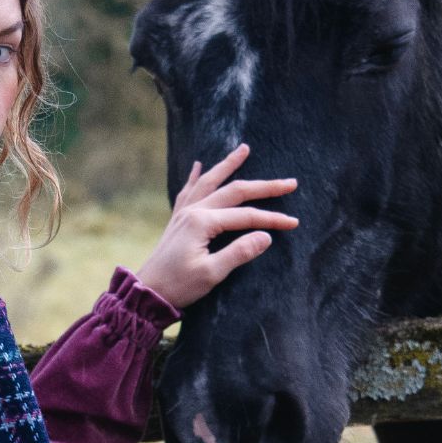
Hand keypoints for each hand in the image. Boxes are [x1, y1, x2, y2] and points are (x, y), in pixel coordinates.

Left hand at [135, 143, 298, 309]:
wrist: (147, 293)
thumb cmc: (179, 286)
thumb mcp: (212, 274)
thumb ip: (239, 253)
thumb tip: (266, 236)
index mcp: (202, 223)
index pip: (247, 216)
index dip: (272, 219)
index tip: (294, 223)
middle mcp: (193, 211)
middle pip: (234, 191)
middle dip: (264, 186)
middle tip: (289, 182)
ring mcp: (183, 213)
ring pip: (210, 182)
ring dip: (228, 165)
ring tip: (244, 149)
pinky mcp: (177, 220)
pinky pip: (189, 191)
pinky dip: (196, 177)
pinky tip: (198, 166)